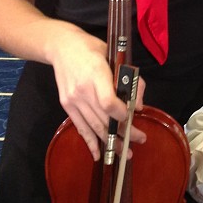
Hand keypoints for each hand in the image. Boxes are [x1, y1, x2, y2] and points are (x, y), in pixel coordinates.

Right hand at [50, 30, 146, 160]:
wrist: (62, 47)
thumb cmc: (92, 49)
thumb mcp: (114, 57)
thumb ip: (130, 79)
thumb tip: (138, 106)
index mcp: (96, 74)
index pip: (107, 102)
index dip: (121, 114)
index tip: (132, 117)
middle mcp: (83, 90)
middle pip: (104, 118)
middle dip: (123, 133)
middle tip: (140, 141)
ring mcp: (73, 100)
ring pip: (94, 126)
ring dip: (110, 142)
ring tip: (125, 152)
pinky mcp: (67, 106)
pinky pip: (80, 127)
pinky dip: (90, 142)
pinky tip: (99, 154)